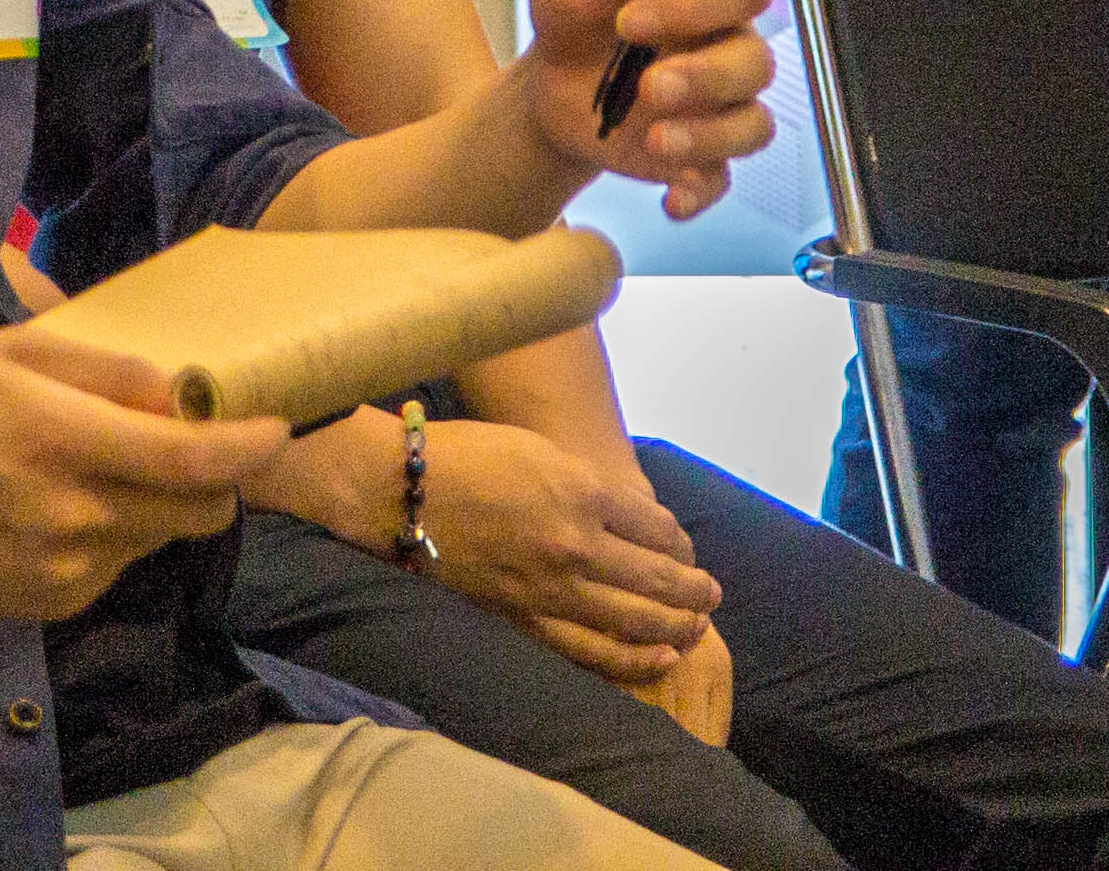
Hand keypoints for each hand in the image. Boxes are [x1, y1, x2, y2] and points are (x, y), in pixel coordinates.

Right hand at [0, 320, 287, 619]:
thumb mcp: (13, 352)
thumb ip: (108, 370)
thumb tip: (185, 392)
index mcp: (63, 440)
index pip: (192, 462)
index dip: (249, 448)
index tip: (275, 428)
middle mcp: (73, 516)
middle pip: (200, 513)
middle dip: (216, 479)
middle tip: (191, 446)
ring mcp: (66, 571)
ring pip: (162, 538)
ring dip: (160, 504)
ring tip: (104, 470)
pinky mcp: (54, 604)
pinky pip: (120, 565)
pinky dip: (116, 534)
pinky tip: (63, 507)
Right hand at [405, 417, 721, 685]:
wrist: (397, 493)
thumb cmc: (465, 457)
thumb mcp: (537, 449)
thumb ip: (585, 482)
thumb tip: (624, 513)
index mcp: (581, 490)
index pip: (656, 526)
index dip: (678, 541)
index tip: (684, 548)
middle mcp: (576, 543)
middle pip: (658, 577)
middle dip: (694, 588)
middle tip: (711, 594)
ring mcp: (552, 588)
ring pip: (636, 619)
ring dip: (677, 625)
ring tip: (697, 626)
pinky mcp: (526, 620)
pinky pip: (592, 651)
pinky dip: (633, 659)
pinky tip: (660, 658)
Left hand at [524, 0, 775, 208]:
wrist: (549, 79)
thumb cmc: (574, 11)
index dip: (702, 4)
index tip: (632, 20)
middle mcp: (726, 42)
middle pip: (757, 62)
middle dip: (705, 78)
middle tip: (648, 85)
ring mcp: (718, 103)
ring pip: (753, 124)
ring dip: (708, 136)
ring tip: (652, 137)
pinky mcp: (699, 153)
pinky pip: (722, 178)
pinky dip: (699, 192)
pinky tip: (670, 197)